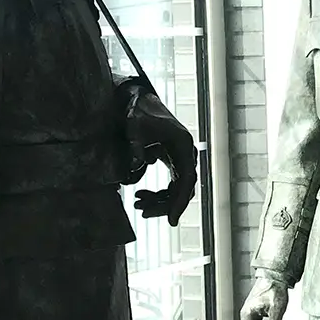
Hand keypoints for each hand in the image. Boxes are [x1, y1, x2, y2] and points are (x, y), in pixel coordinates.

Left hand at [124, 84, 197, 225]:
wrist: (138, 99)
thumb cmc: (138, 111)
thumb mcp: (134, 127)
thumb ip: (135, 147)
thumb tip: (133, 170)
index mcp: (182, 144)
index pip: (186, 179)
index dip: (179, 201)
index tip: (172, 220)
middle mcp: (185, 153)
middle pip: (182, 188)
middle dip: (164, 204)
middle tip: (141, 211)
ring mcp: (180, 157)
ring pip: (176, 188)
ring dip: (159, 200)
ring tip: (137, 203)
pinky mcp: (171, 159)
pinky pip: (169, 183)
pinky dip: (157, 192)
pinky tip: (139, 193)